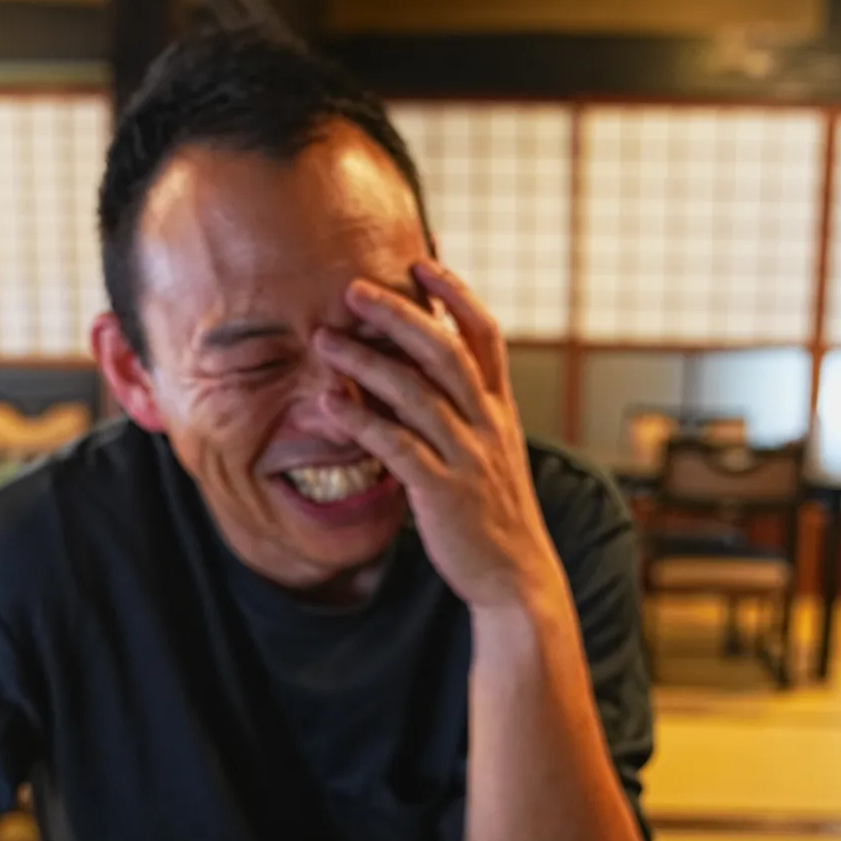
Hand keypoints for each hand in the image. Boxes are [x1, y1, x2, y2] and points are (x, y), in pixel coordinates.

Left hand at [313, 261, 564, 611]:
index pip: (486, 336)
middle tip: (353, 289)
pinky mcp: (442, 493)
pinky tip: (328, 404)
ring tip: (324, 341)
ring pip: (416, 394)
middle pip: (446, 352)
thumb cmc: (491, 514)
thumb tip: (413, 375)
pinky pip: (397, 447)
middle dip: (399, 315)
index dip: (456, 295)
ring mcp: (467, 458)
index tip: (422, 262)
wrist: (516, 578)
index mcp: (500, 411)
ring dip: (366, 362)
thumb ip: (460, 413)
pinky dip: (361, 422)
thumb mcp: (489, 453)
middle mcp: (488, 426)